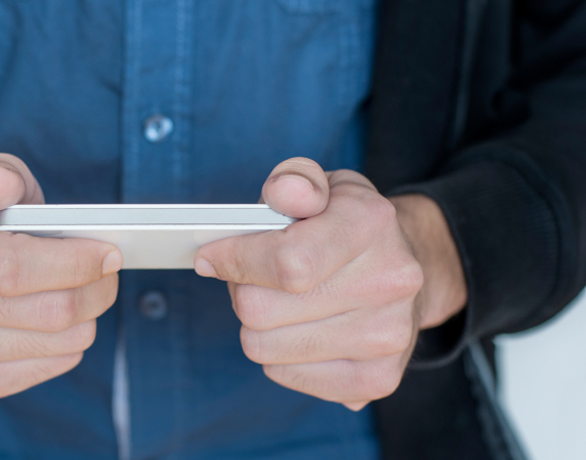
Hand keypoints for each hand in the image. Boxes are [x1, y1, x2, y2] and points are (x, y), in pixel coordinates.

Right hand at [0, 153, 122, 398]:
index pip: (10, 269)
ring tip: (85, 288)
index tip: (108, 253)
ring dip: (88, 316)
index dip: (73, 264)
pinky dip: (69, 342)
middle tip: (109, 270)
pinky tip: (58, 319)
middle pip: (45, 312)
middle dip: (96, 289)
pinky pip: (47, 368)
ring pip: (56, 344)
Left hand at [194, 158, 465, 409]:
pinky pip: (284, 374)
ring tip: (278, 303)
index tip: (210, 256)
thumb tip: (284, 194)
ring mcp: (388, 335)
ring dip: (256, 325)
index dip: (234, 261)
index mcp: (371, 223)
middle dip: (241, 291)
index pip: (286, 262)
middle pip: (262, 310)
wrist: (408, 269)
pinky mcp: (377, 378)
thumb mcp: (322, 185)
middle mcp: (389, 281)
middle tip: (252, 278)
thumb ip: (294, 180)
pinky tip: (298, 330)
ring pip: (264, 347)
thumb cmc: (346, 225)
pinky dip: (277, 355)